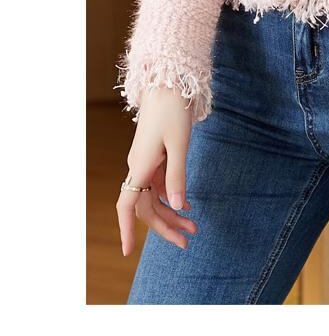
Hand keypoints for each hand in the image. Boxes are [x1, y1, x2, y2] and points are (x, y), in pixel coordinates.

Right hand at [117, 90, 196, 255]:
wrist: (167, 83)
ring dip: (173, 215)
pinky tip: (188, 208)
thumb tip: (179, 206)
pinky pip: (160, 187)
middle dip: (165, 227)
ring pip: (155, 199)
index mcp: (140, 167)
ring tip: (194, 228)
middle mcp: (139, 168)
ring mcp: (146, 164)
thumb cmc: (172, 111)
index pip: (127, 205)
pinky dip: (173, 199)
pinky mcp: (154, 159)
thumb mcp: (179, 145)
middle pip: (146, 208)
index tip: (127, 252)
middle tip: (187, 243)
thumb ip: (178, 177)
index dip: (126, 229)